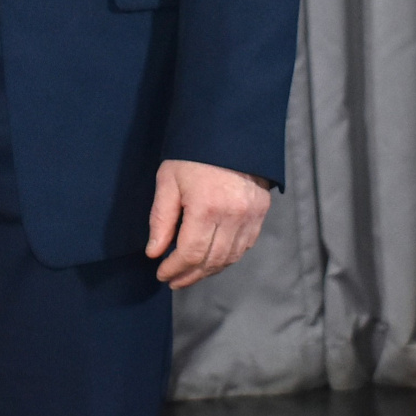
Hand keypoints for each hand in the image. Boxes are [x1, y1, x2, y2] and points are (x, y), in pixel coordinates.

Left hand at [145, 158, 271, 287]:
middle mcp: (232, 217)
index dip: (175, 268)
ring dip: (208, 271)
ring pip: (229, 258)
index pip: (191, 253)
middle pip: (211, 261)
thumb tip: (154, 252)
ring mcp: (250, 217)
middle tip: (173, 281)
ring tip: (189, 275)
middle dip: (190, 275)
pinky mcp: (261, 214)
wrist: (230, 133)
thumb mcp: (168, 180)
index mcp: (206, 208)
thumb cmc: (193, 154)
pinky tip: (212, 260)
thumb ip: (161, 218)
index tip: (161, 274)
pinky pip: (244, 247)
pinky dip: (227, 258)